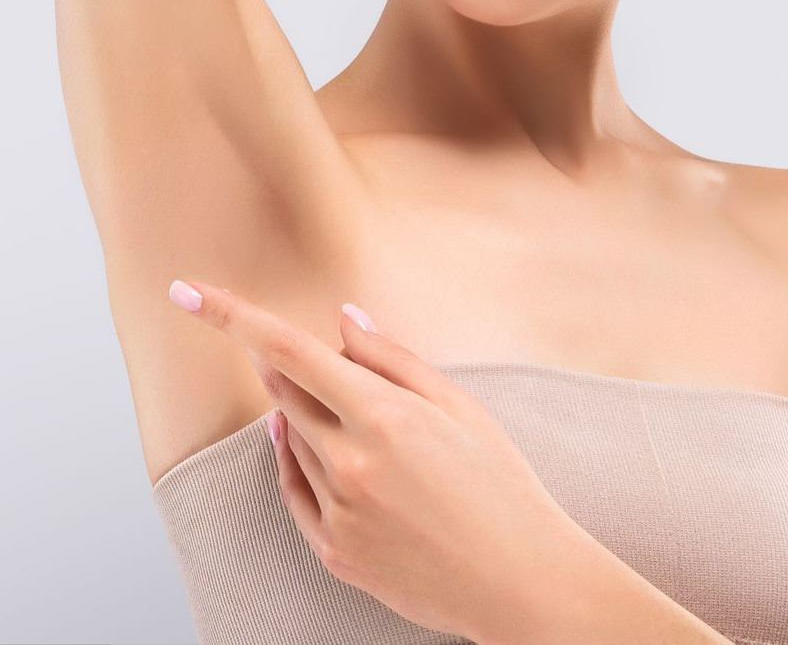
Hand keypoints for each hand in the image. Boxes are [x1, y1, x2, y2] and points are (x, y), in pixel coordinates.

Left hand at [167, 278, 579, 641]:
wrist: (520, 580)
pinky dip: (299, 461)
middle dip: (288, 368)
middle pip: (285, 392)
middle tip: (333, 370)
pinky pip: (295, 491)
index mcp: (384, 417)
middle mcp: (351, 464)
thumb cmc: (500, 483)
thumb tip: (342, 319)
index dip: (230, 316)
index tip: (185, 291)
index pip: (288, 350)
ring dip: (311, 417)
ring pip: (294, 440)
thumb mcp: (459, 405)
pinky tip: (326, 453)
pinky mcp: (334, 553)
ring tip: (375, 432)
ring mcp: (338, 513)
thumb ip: (393, 359)